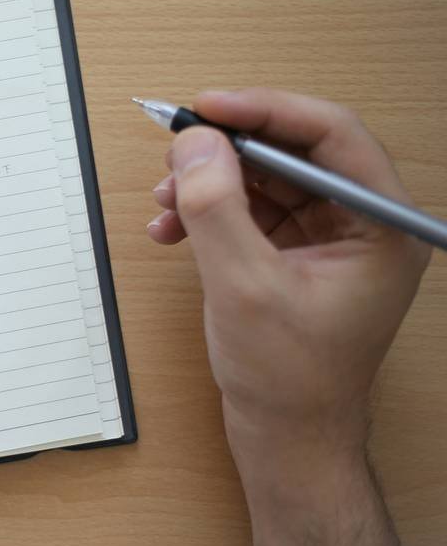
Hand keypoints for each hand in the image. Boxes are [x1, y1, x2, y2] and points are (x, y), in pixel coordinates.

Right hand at [146, 89, 429, 493]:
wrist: (287, 439)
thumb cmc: (287, 377)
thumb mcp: (244, 286)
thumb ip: (216, 207)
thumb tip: (192, 143)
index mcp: (382, 226)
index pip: (331, 135)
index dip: (266, 111)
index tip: (207, 107)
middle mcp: (363, 224)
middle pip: (294, 151)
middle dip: (227, 150)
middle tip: (175, 150)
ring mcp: (329, 240)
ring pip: (265, 179)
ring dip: (210, 183)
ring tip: (164, 201)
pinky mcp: (295, 255)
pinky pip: (250, 211)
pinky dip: (208, 213)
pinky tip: (171, 229)